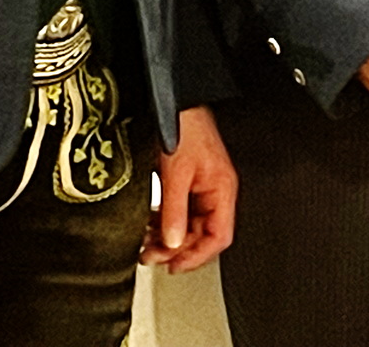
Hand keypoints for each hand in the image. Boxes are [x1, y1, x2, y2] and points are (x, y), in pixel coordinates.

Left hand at [142, 105, 236, 272]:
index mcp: (222, 189)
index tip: (174, 265)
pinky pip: (179, 210)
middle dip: (177, 248)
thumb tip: (173, 243)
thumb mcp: (175, 173)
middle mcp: (215, 190)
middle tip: (151, 255)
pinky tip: (148, 226)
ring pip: (189, 224)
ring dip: (168, 237)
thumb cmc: (184, 126)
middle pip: (202, 234)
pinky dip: (164, 221)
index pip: (219, 236)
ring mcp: (202, 186)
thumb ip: (174, 211)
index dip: (197, 256)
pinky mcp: (188, 181)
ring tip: (146, 244)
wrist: (176, 102)